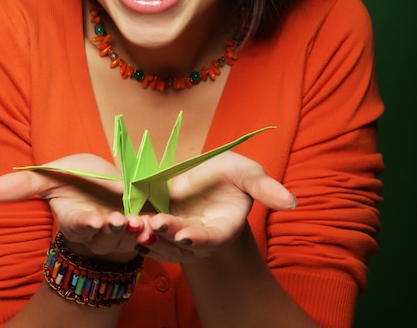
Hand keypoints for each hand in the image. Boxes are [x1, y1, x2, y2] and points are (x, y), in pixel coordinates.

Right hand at [0, 154, 145, 261]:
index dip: (86, 223)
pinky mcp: (142, 226)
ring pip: (128, 235)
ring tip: (139, 221)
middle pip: (106, 234)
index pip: (80, 224)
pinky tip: (154, 224)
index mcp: (78, 218)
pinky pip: (148, 232)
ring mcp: (123, 231)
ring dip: (134, 230)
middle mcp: (100, 230)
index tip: (92, 220)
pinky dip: (151, 230)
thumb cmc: (79, 182)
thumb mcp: (52, 177)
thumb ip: (24, 185)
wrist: (108, 186)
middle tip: (120, 221)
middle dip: (113, 229)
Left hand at [136, 151, 295, 262]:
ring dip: (148, 235)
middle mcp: (196, 236)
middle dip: (168, 235)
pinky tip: (126, 221)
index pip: (210, 239)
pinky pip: (145, 229)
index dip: (198, 239)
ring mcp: (175, 230)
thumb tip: (293, 202)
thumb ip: (266, 189)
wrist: (206, 175)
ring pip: (160, 240)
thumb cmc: (231, 175)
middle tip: (155, 225)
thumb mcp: (248, 174)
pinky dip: (135, 227)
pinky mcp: (157, 220)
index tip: (186, 236)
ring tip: (136, 225)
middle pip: (181, 243)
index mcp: (220, 229)